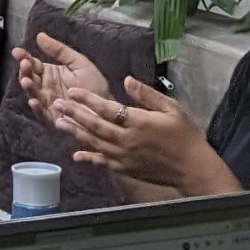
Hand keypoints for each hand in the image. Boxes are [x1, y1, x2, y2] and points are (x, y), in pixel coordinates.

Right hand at [16, 36, 110, 130]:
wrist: (108, 107)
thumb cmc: (94, 85)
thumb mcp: (78, 62)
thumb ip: (59, 51)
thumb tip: (39, 35)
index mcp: (50, 73)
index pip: (33, 64)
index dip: (24, 57)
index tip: (17, 51)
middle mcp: (45, 88)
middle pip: (30, 78)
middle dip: (24, 71)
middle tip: (25, 64)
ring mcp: (48, 103)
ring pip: (33, 94)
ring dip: (28, 88)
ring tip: (26, 80)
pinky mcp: (53, 118)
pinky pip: (42, 113)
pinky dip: (37, 108)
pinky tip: (34, 101)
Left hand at [52, 74, 231, 197]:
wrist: (193, 167)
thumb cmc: (184, 134)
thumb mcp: (171, 108)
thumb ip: (147, 95)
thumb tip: (126, 80)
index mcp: (138, 122)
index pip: (107, 109)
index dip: (88, 100)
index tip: (72, 91)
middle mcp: (127, 140)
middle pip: (95, 126)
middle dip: (74, 114)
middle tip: (56, 104)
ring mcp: (124, 157)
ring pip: (95, 144)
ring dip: (76, 133)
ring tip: (58, 123)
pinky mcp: (126, 169)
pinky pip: (103, 162)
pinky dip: (89, 158)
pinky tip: (76, 155)